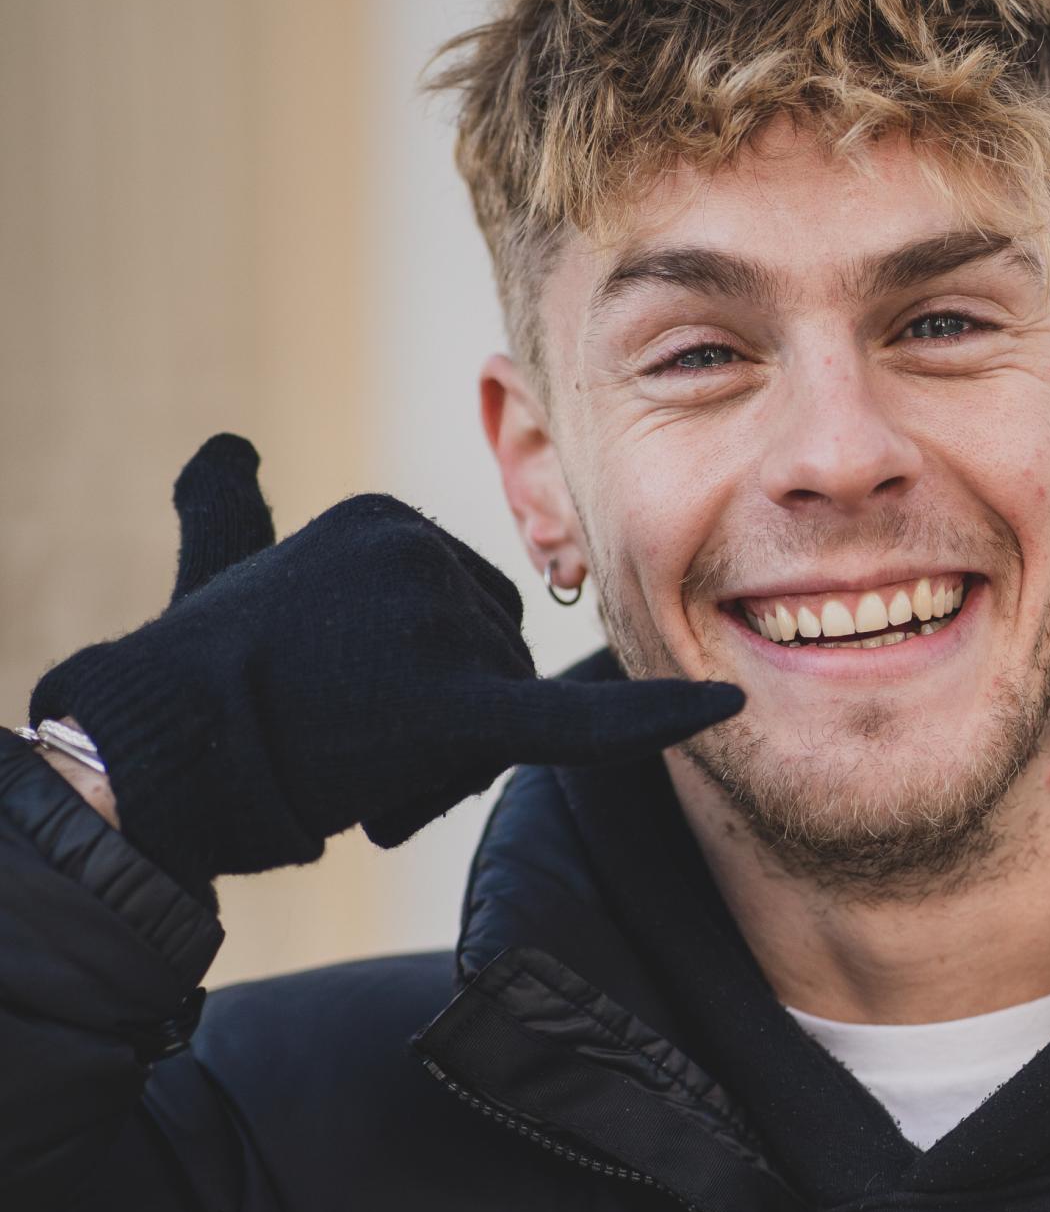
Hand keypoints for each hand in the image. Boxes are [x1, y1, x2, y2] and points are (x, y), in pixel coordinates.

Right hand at [29, 436, 741, 886]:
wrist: (162, 749)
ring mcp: (434, 623)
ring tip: (355, 751)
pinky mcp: (456, 700)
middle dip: (443, 719)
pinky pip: (569, 715)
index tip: (342, 696)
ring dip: (444, 755)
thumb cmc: (196, 676)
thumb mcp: (220, 557)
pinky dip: (650, 716)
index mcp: (387, 520)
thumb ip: (231, 504)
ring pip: (504, 710)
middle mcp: (418, 552)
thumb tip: (227, 456)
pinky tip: (726, 707)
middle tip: (349, 736)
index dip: (419, 676)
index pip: (465, 611)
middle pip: (494, 657)